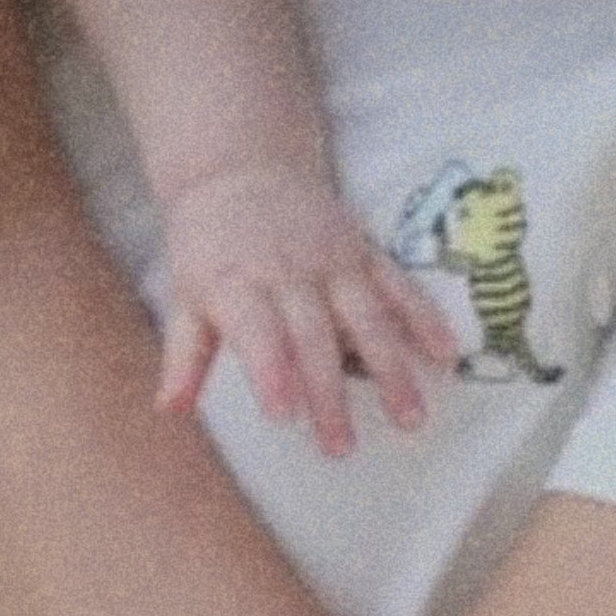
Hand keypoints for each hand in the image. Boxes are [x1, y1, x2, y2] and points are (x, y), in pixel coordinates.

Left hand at [155, 164, 461, 456]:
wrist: (241, 169)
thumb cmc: (209, 245)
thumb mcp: (185, 295)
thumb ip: (184, 356)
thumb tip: (169, 410)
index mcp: (238, 284)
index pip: (256, 332)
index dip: (270, 371)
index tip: (282, 414)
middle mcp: (289, 273)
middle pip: (313, 338)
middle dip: (329, 393)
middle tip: (341, 447)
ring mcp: (333, 261)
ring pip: (367, 317)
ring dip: (391, 368)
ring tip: (410, 417)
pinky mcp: (364, 252)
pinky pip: (399, 286)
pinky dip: (424, 318)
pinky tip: (446, 354)